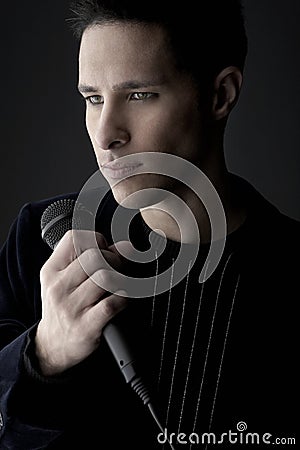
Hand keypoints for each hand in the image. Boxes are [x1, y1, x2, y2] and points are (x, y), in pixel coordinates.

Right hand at [35, 230, 129, 375]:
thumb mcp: (63, 280)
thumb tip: (124, 246)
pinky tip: (123, 298)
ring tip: (120, 283)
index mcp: (52, 271)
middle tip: (118, 267)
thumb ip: (87, 259)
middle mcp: (59, 287)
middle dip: (114, 258)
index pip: (75, 237)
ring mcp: (72, 307)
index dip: (97, 239)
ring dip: (121, 277)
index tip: (105, 249)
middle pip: (95, 256)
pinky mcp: (87, 325)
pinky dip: (125, 297)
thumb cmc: (63, 307)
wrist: (52, 347)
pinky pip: (113, 303)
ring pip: (106, 277)